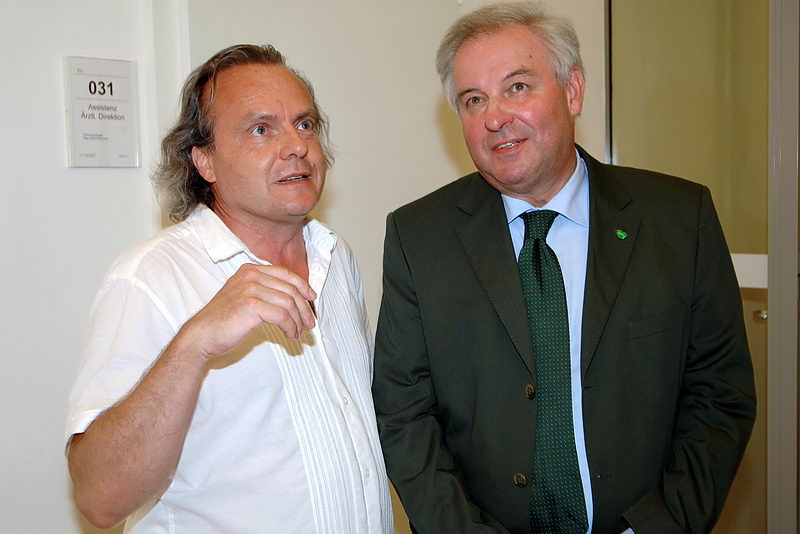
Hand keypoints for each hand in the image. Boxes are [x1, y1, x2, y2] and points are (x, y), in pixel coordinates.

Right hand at [179, 263, 316, 358]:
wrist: (202, 335)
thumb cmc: (223, 320)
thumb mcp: (244, 297)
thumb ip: (264, 292)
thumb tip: (293, 300)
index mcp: (249, 270)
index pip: (284, 273)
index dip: (302, 285)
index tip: (311, 297)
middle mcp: (250, 276)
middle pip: (290, 289)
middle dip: (304, 308)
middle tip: (309, 322)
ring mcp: (251, 289)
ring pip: (288, 303)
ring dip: (297, 320)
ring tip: (297, 332)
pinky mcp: (252, 306)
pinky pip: (282, 315)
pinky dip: (290, 326)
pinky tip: (289, 334)